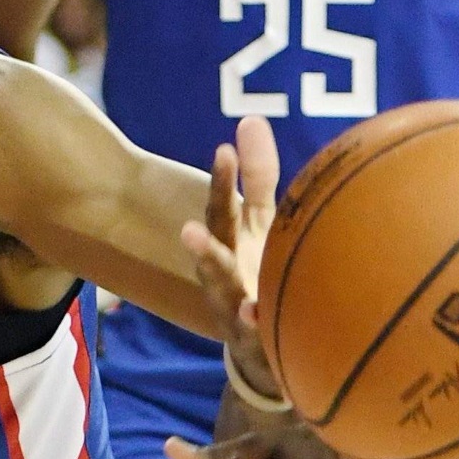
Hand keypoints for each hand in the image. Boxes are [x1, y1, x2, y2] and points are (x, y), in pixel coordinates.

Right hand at [183, 117, 281, 397]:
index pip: (223, 207)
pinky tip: (255, 313)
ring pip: (223, 292)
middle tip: (189, 228)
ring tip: (213, 272)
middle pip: (214, 253)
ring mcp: (237, 306)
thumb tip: (250, 119)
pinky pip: (255, 332)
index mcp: (230, 239)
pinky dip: (253, 322)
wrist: (269, 339)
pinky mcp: (256, 337)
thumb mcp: (264, 218)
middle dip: (203, 241)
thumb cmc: (267, 264)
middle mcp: (225, 272)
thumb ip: (259, 174)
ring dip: (216, 281)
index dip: (224, 182)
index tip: (224, 151)